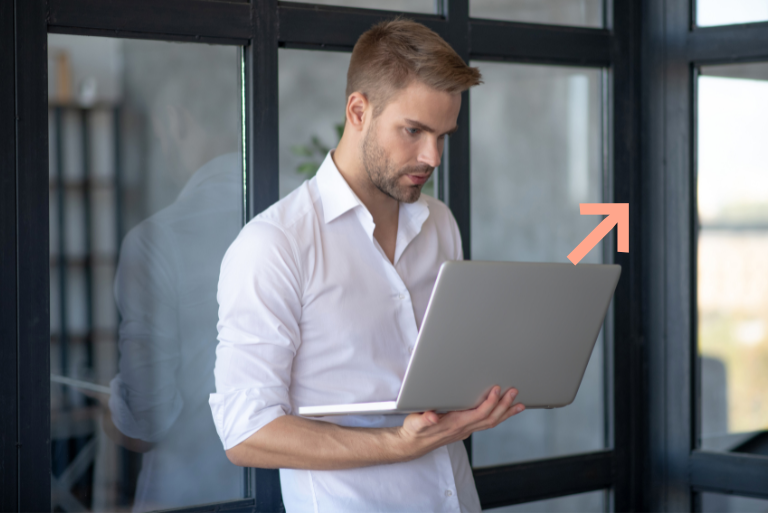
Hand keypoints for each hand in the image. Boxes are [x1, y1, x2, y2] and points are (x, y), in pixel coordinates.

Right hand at [396, 386, 524, 460]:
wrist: (412, 444)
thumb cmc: (414, 431)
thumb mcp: (415, 423)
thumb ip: (424, 420)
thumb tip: (432, 418)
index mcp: (454, 424)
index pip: (478, 414)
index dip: (490, 402)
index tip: (497, 390)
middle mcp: (463, 428)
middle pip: (490, 418)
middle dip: (504, 406)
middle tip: (514, 392)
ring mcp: (466, 430)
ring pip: (491, 423)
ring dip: (505, 413)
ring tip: (519, 404)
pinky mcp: (465, 429)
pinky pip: (486, 424)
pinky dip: (498, 417)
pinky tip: (504, 412)